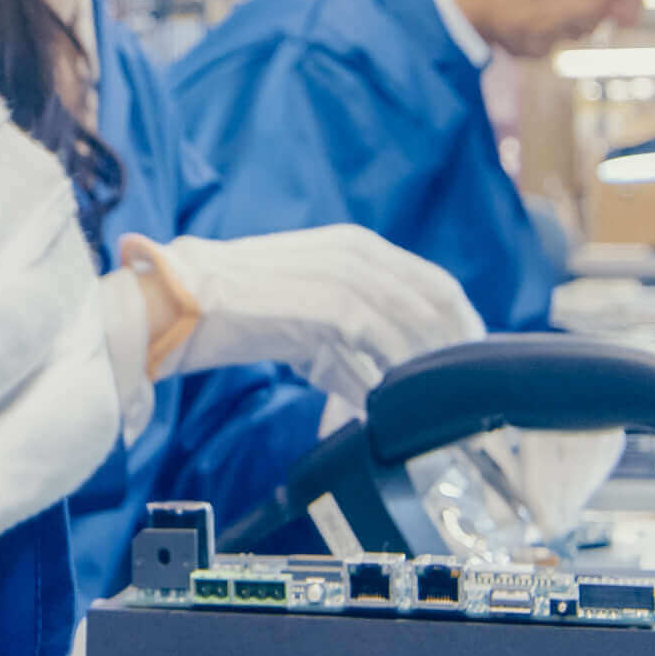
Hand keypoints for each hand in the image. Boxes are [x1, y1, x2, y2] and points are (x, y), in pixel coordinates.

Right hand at [119, 225, 483, 408]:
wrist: (183, 300)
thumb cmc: (238, 312)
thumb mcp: (307, 323)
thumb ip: (350, 351)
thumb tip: (380, 394)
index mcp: (358, 247)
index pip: (434, 282)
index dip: (462, 324)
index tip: (471, 360)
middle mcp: (360, 253)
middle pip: (438, 302)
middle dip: (457, 350)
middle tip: (464, 394)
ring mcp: (349, 276)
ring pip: (415, 327)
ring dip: (426, 371)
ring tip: (431, 409)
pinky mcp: (332, 305)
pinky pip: (384, 347)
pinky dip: (393, 379)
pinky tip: (393, 406)